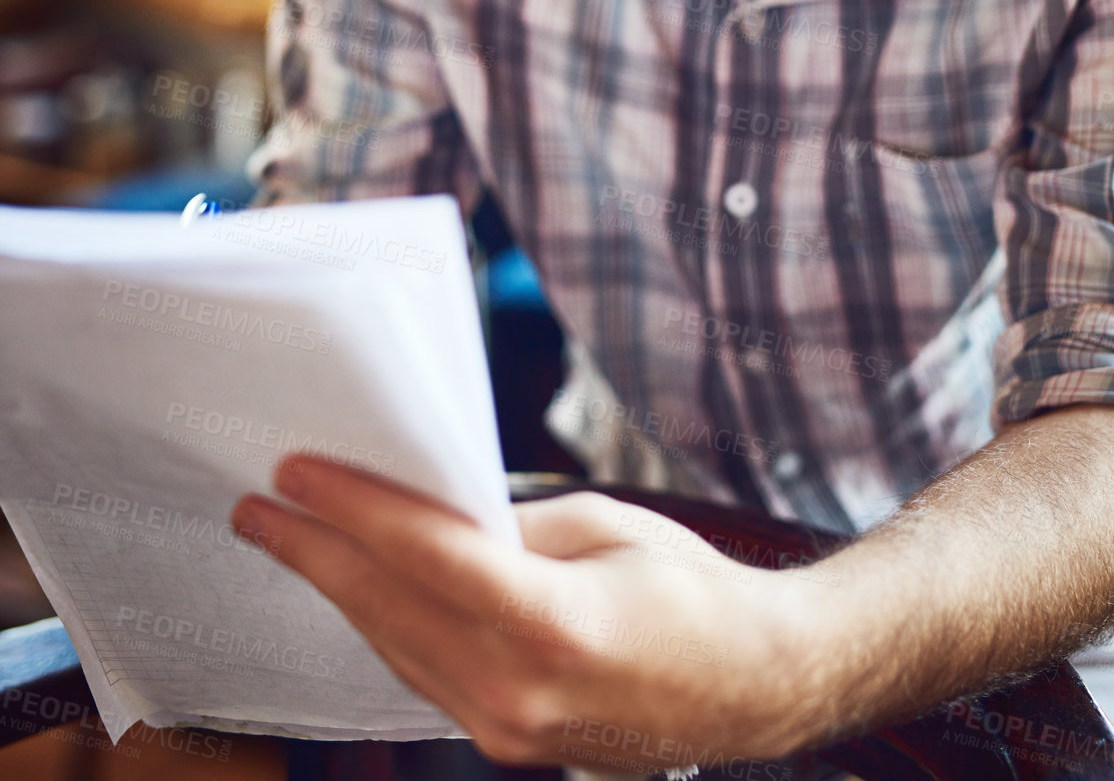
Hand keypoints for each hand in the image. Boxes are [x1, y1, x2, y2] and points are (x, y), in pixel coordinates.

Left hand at [231, 456, 817, 770]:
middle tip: (259, 507)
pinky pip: (423, 674)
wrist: (751, 686)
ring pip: (397, 647)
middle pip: (391, 609)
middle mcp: (519, 691)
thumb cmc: (693, 590)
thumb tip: (435, 516)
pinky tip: (356, 589)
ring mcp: (508, 730)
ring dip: (339, 590)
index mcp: (555, 625)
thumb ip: (512, 528)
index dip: (354, 511)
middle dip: (317, 552)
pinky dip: (384, 625)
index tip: (295, 474)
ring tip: (291, 539)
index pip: (428, 558)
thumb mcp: (606, 527)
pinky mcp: (506, 742)